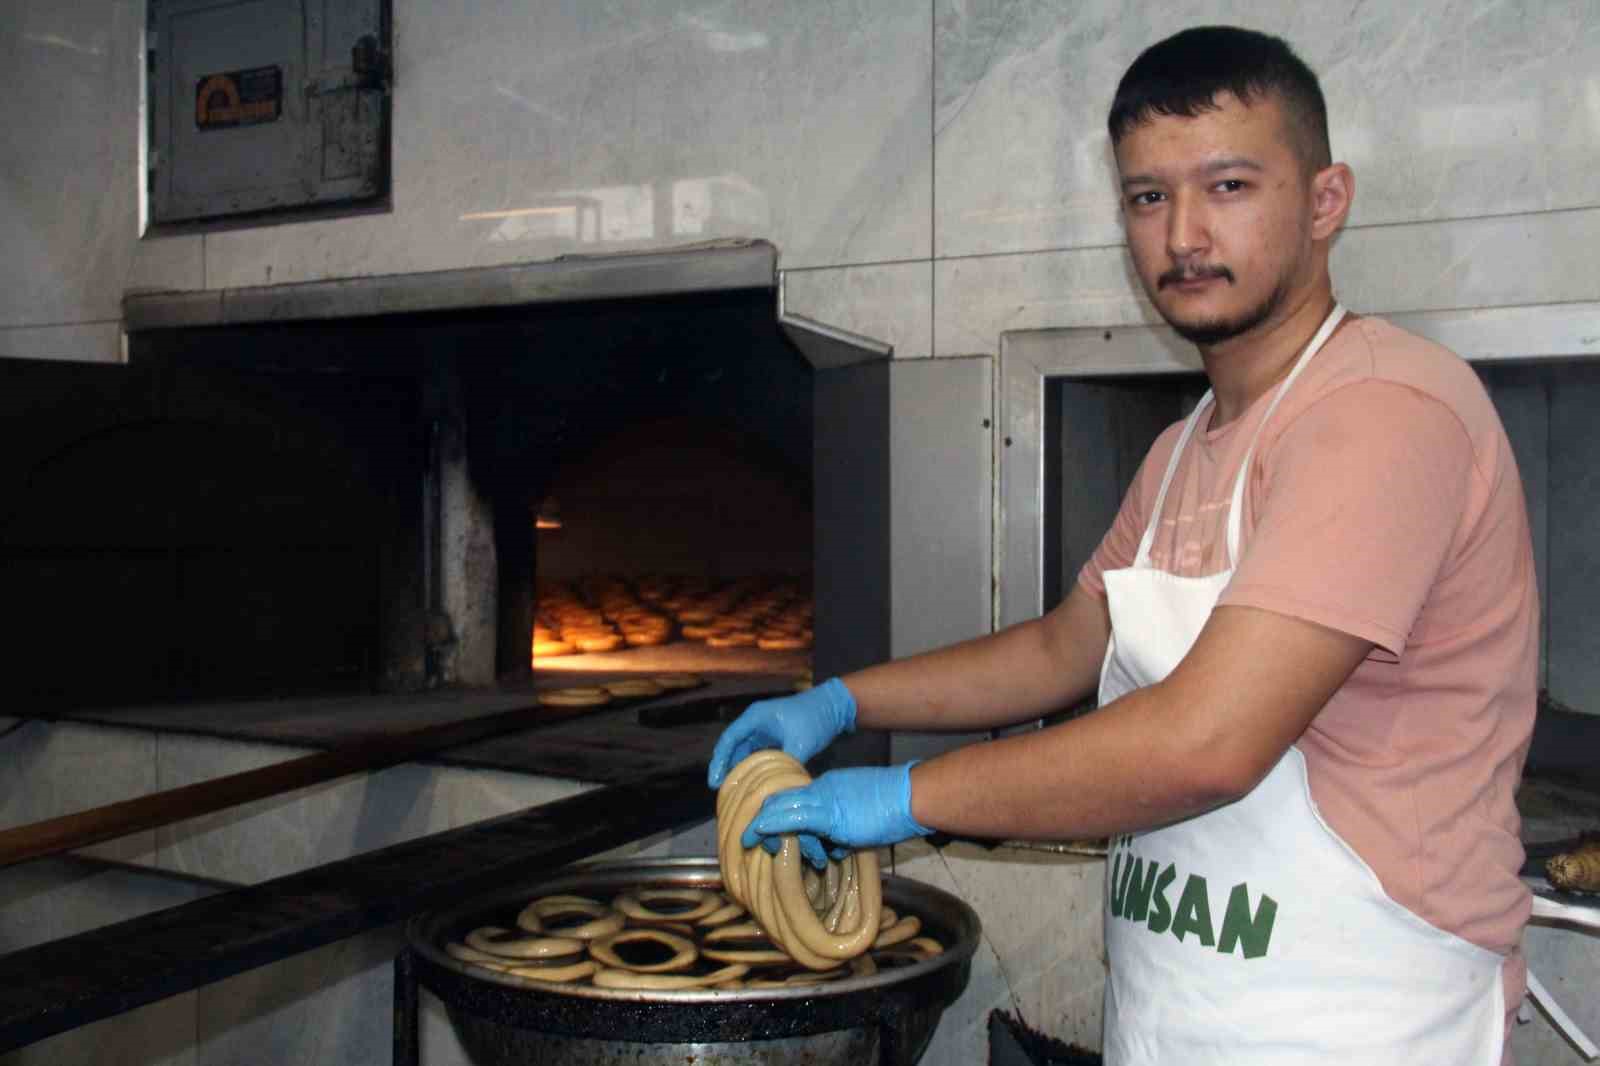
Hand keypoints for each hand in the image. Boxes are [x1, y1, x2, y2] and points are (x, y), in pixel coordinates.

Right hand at [705, 678, 856, 787]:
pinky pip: (757, 754)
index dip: (719, 761)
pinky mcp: (774, 737)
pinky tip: (752, 784)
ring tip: (734, 792)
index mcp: (755, 718)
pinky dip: (753, 767)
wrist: (835, 706)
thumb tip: (777, 790)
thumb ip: (786, 765)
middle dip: (726, 768)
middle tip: (721, 792)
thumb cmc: (816, 719)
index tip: (714, 782)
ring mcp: (764, 729)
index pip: (729, 740)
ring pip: (745, 752)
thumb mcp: (801, 743)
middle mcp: (755, 722)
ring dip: (739, 769)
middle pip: (733, 747)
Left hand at [740, 763, 930, 867]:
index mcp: (828, 788)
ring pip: (783, 806)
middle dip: (762, 818)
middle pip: (781, 798)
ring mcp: (826, 800)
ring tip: (750, 841)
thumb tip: (832, 847)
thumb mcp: (859, 816)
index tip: (760, 827)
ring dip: (763, 825)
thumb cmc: (893, 807)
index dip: (773, 811)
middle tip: (749, 838)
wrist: (912, 797)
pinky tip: (761, 833)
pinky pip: (795, 818)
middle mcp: (822, 790)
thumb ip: (840, 828)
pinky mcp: (832, 815)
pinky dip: (774, 825)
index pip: (791, 796)